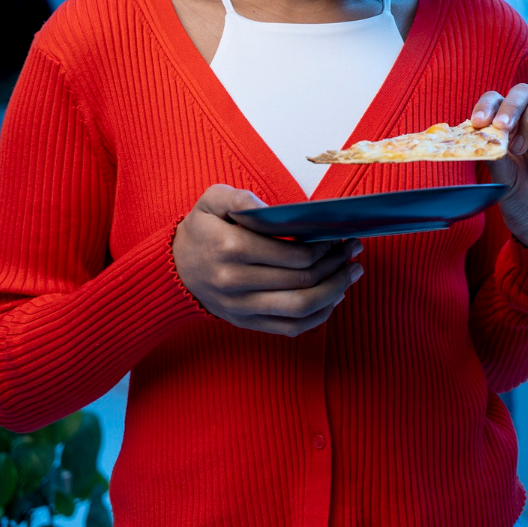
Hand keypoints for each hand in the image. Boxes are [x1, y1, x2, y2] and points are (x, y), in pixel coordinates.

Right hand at [173, 185, 362, 335]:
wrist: (174, 270)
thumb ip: (239, 198)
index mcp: (230, 248)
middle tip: (353, 249)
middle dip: (336, 265)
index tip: (338, 236)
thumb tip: (267, 209)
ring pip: (301, 309)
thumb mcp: (212, 201)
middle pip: (303, 282)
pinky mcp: (246, 323)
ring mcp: (240, 307)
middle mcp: (235, 282)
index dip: (324, 248)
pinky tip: (334, 296)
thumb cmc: (201, 230)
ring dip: (335, 291)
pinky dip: (319, 315)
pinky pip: (291, 328)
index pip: (293, 255)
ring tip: (352, 272)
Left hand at [471, 84, 527, 253]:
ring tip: (522, 147)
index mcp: (508, 129)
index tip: (478, 123)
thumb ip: (495, 158)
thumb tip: (482, 134)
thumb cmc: (521, 204)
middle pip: (523, 91)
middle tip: (502, 127)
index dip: (488, 105)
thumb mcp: (502, 183)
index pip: (497, 99)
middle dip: (511, 105)